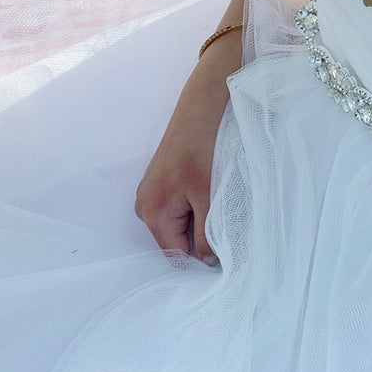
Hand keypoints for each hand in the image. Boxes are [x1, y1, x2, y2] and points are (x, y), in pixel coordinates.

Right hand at [134, 53, 233, 264]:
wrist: (202, 108)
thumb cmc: (204, 150)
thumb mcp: (209, 199)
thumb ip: (207, 236)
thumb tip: (208, 263)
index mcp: (151, 214)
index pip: (175, 256)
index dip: (201, 259)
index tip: (227, 254)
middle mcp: (144, 206)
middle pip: (176, 240)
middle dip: (202, 237)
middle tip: (227, 223)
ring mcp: (152, 193)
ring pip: (181, 223)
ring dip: (202, 220)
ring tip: (220, 203)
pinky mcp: (162, 182)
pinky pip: (181, 207)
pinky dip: (198, 206)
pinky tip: (212, 191)